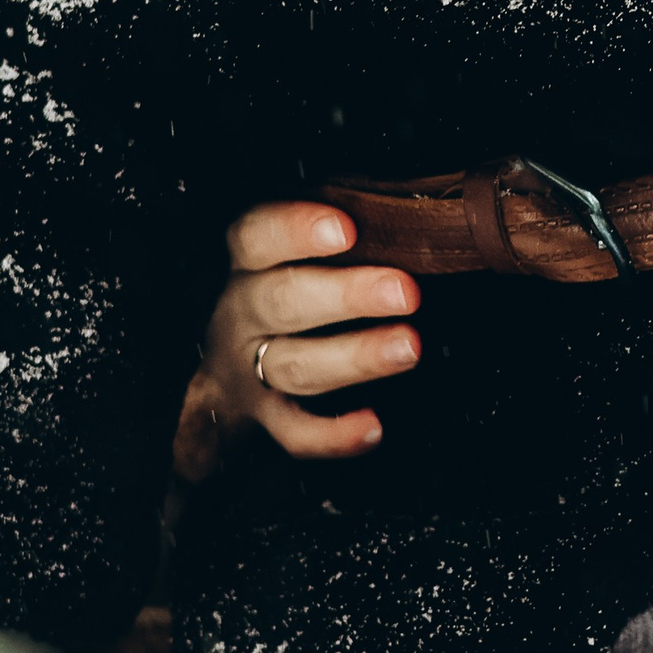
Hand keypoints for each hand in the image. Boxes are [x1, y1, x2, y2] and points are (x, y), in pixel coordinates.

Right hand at [174, 202, 420, 475]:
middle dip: (346, 296)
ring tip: (410, 347)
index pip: (257, 236)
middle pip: (282, 302)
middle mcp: (240, 313)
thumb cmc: (293, 283)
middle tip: (405, 291)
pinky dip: (333, 436)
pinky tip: (374, 427)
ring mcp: (248, 369)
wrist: (231, 363)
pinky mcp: (265, 418)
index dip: (296, 230)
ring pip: (295, 365)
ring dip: (354, 358)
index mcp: (248, 261)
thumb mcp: (304, 249)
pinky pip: (294, 433)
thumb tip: (421, 216)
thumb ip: (348, 228)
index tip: (346, 228)